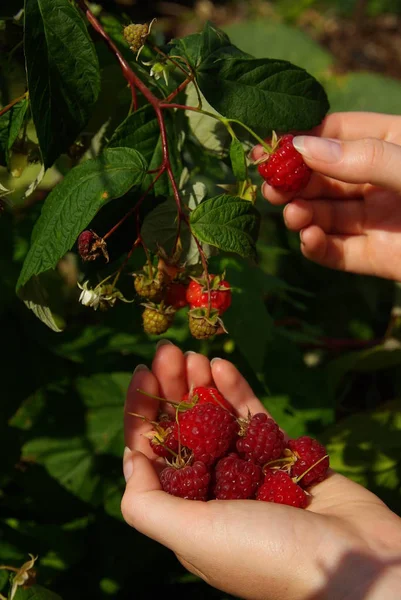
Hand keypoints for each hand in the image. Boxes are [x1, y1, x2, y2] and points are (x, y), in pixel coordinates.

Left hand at [121, 341, 400, 599]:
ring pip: (216, 419)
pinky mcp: (280, 454)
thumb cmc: (264, 553)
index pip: (152, 454)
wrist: (353, 563)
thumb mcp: (191, 535)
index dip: (142, 413)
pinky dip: (236, 391)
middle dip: (172, 389)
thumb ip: (146, 503)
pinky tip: (222, 365)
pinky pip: (252, 417)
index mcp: (185, 513)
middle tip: (168, 350)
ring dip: (201, 385)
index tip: (141, 373)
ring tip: (193, 354)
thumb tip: (130, 460)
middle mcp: (213, 491)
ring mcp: (248, 470)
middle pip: (183, 430)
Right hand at [252, 112, 400, 280]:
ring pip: (325, 214)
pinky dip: (318, 247)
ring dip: (301, 213)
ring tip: (293, 216)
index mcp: (392, 144)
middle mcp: (378, 181)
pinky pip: (337, 252)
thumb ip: (364, 157)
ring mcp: (375, 221)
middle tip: (270, 187)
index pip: (337, 132)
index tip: (265, 148)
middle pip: (323, 176)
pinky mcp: (374, 258)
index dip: (301, 138)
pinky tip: (310, 239)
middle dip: (293, 181)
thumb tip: (303, 146)